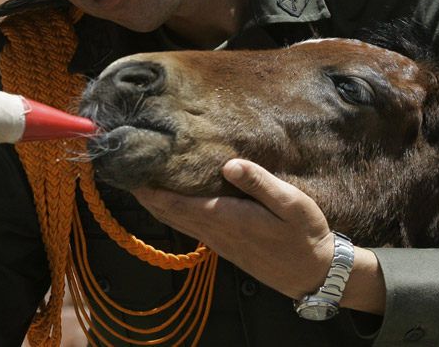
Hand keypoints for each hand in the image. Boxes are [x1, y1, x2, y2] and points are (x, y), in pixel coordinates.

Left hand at [132, 159, 335, 299]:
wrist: (314, 274)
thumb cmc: (305, 236)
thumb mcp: (291, 203)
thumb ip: (259, 183)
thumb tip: (229, 164)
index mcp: (228, 218)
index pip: (176, 203)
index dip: (150, 188)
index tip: (131, 170)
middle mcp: (217, 232)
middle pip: (169, 212)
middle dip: (144, 193)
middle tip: (124, 169)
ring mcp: (219, 242)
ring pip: (176, 221)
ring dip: (155, 203)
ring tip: (139, 181)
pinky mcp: (226, 246)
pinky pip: (189, 227)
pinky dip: (172, 212)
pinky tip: (170, 201)